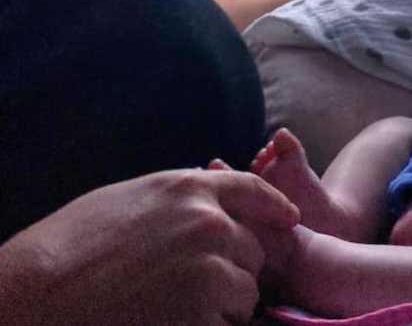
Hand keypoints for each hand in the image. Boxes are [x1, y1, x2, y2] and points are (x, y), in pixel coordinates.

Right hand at [0, 168, 300, 325]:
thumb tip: (204, 203)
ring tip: (174, 310)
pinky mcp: (200, 317)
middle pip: (252, 249)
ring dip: (223, 306)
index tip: (289, 219)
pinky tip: (172, 325)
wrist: (32, 296)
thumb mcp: (126, 200)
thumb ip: (175, 199)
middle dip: (233, 269)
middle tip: (194, 289)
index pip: (251, 189)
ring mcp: (207, 270)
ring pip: (244, 293)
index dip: (274, 205)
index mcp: (187, 189)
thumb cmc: (66, 249)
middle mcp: (208, 223)